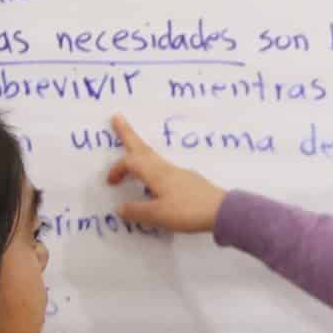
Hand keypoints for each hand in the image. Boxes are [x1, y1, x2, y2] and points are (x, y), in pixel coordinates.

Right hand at [105, 116, 226, 234]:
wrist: (221, 211)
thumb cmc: (187, 211)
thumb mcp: (158, 215)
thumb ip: (137, 211)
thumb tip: (120, 208)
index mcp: (156, 173)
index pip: (130, 163)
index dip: (117, 169)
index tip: (110, 182)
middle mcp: (166, 168)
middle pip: (142, 148)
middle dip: (128, 133)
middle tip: (117, 117)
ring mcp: (179, 173)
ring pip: (153, 157)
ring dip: (140, 151)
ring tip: (132, 149)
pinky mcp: (188, 181)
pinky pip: (163, 168)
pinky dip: (152, 167)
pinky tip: (155, 178)